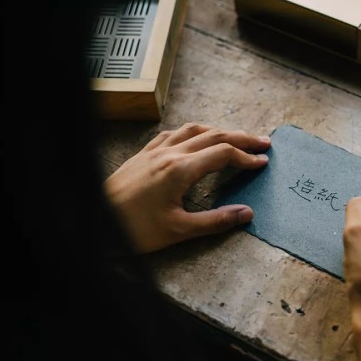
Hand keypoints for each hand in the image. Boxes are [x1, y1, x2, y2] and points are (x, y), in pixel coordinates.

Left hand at [104, 123, 270, 252]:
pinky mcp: (143, 154)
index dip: (246, 157)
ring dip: (218, 131)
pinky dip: (192, 132)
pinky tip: (194, 138)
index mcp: (180, 170)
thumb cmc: (135, 228)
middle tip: (262, 142)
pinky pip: (172, 134)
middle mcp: (169, 153)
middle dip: (241, 137)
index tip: (263, 162)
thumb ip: (216, 221)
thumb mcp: (179, 230)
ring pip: (193, 130)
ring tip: (235, 137)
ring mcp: (154, 150)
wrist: (97, 221)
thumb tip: (247, 214)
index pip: (222, 154)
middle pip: (213, 136)